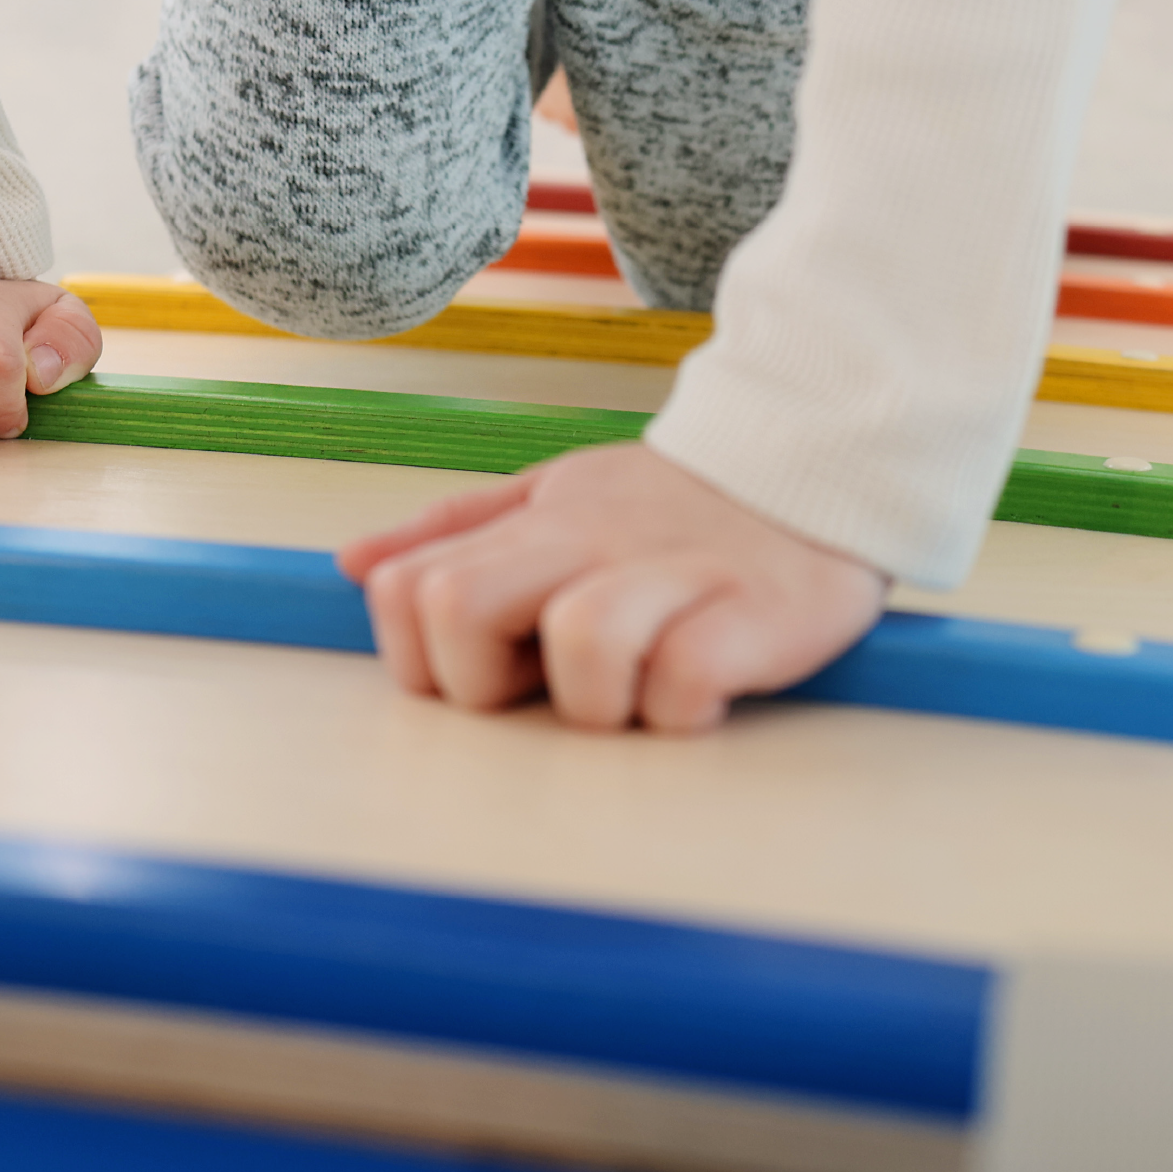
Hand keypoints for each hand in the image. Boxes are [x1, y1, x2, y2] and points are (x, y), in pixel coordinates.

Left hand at [338, 442, 887, 732]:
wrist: (817, 462)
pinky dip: (682, 708)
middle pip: (456, 611)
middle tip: (544, 687)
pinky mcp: (753, 612)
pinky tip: (704, 689)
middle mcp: (588, 542)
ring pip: (578, 643)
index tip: (488, 668)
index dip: (421, 658)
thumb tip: (355, 565)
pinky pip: (682, 680)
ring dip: (595, 701)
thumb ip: (458, 532)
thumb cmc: (673, 504)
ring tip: (636, 688)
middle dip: (479, 684)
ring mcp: (672, 574)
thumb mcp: (553, 496)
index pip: (406, 590)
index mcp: (534, 522)